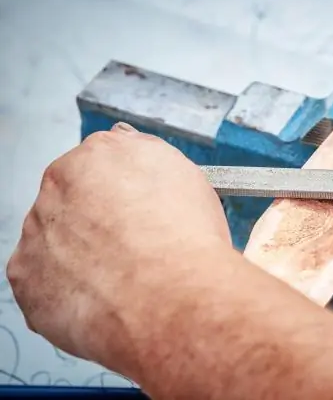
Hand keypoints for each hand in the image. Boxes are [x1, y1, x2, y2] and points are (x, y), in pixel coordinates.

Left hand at [7, 123, 230, 373]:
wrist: (173, 298)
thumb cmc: (187, 242)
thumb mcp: (187, 179)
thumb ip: (149, 161)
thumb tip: (136, 160)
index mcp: (102, 153)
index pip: (101, 164)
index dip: (121, 193)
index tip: (134, 211)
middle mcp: (62, 183)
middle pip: (73, 199)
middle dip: (95, 221)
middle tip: (130, 247)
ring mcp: (38, 228)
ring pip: (55, 240)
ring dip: (79, 256)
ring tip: (121, 278)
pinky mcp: (25, 273)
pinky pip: (42, 281)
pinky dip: (66, 292)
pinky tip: (102, 297)